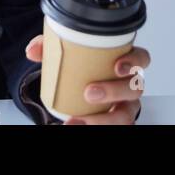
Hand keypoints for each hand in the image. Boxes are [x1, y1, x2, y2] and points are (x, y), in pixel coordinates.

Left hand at [24, 34, 149, 124]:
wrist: (77, 89)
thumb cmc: (82, 67)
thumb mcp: (68, 52)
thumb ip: (51, 46)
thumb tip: (32, 51)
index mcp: (124, 63)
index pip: (142, 59)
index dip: (134, 62)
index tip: (117, 66)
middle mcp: (129, 86)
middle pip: (135, 89)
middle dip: (114, 92)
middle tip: (90, 92)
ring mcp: (124, 107)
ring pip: (127, 116)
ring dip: (104, 120)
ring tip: (77, 121)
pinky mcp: (115, 121)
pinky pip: (114, 128)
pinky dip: (94, 128)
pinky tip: (75, 126)